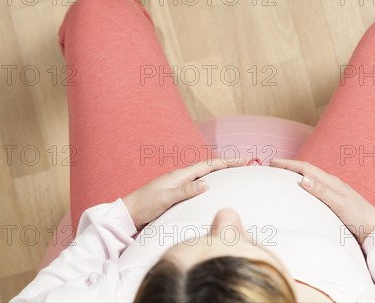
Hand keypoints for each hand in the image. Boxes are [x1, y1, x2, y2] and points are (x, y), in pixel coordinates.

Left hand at [122, 158, 246, 229]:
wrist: (129, 213)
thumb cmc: (145, 205)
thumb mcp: (166, 198)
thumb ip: (185, 191)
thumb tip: (206, 184)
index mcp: (181, 175)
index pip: (209, 165)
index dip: (227, 162)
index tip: (243, 160)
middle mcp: (182, 178)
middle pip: (209, 168)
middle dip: (227, 165)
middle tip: (245, 165)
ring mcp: (180, 186)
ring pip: (205, 177)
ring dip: (220, 174)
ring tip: (235, 176)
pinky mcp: (177, 195)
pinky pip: (199, 187)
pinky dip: (211, 185)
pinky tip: (214, 191)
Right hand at [270, 158, 374, 244]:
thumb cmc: (359, 217)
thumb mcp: (339, 204)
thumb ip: (321, 191)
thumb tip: (302, 178)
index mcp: (331, 181)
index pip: (306, 168)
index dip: (288, 164)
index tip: (272, 162)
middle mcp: (332, 184)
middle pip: (307, 170)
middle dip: (289, 167)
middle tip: (273, 166)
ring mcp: (334, 192)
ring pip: (311, 179)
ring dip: (296, 175)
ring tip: (283, 177)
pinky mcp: (335, 202)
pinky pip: (315, 188)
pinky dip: (304, 186)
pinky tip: (302, 193)